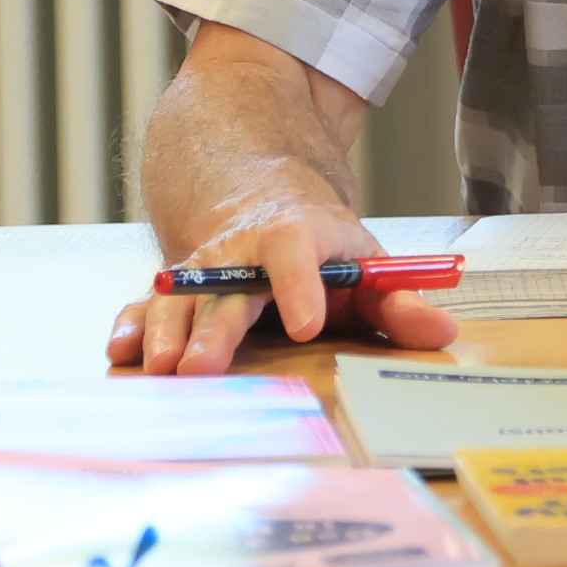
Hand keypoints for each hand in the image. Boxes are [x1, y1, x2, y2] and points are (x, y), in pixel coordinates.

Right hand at [107, 196, 459, 374]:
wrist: (261, 196)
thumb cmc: (323, 246)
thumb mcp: (367, 264)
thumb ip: (400, 301)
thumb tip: (443, 331)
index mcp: (299, 234)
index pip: (299, 251)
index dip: (301, 285)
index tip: (307, 325)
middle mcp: (243, 250)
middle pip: (229, 287)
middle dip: (216, 329)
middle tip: (203, 369)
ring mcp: (204, 269)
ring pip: (182, 297)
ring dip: (168, 332)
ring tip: (162, 370)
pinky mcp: (178, 288)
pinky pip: (148, 303)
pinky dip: (133, 324)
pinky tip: (123, 351)